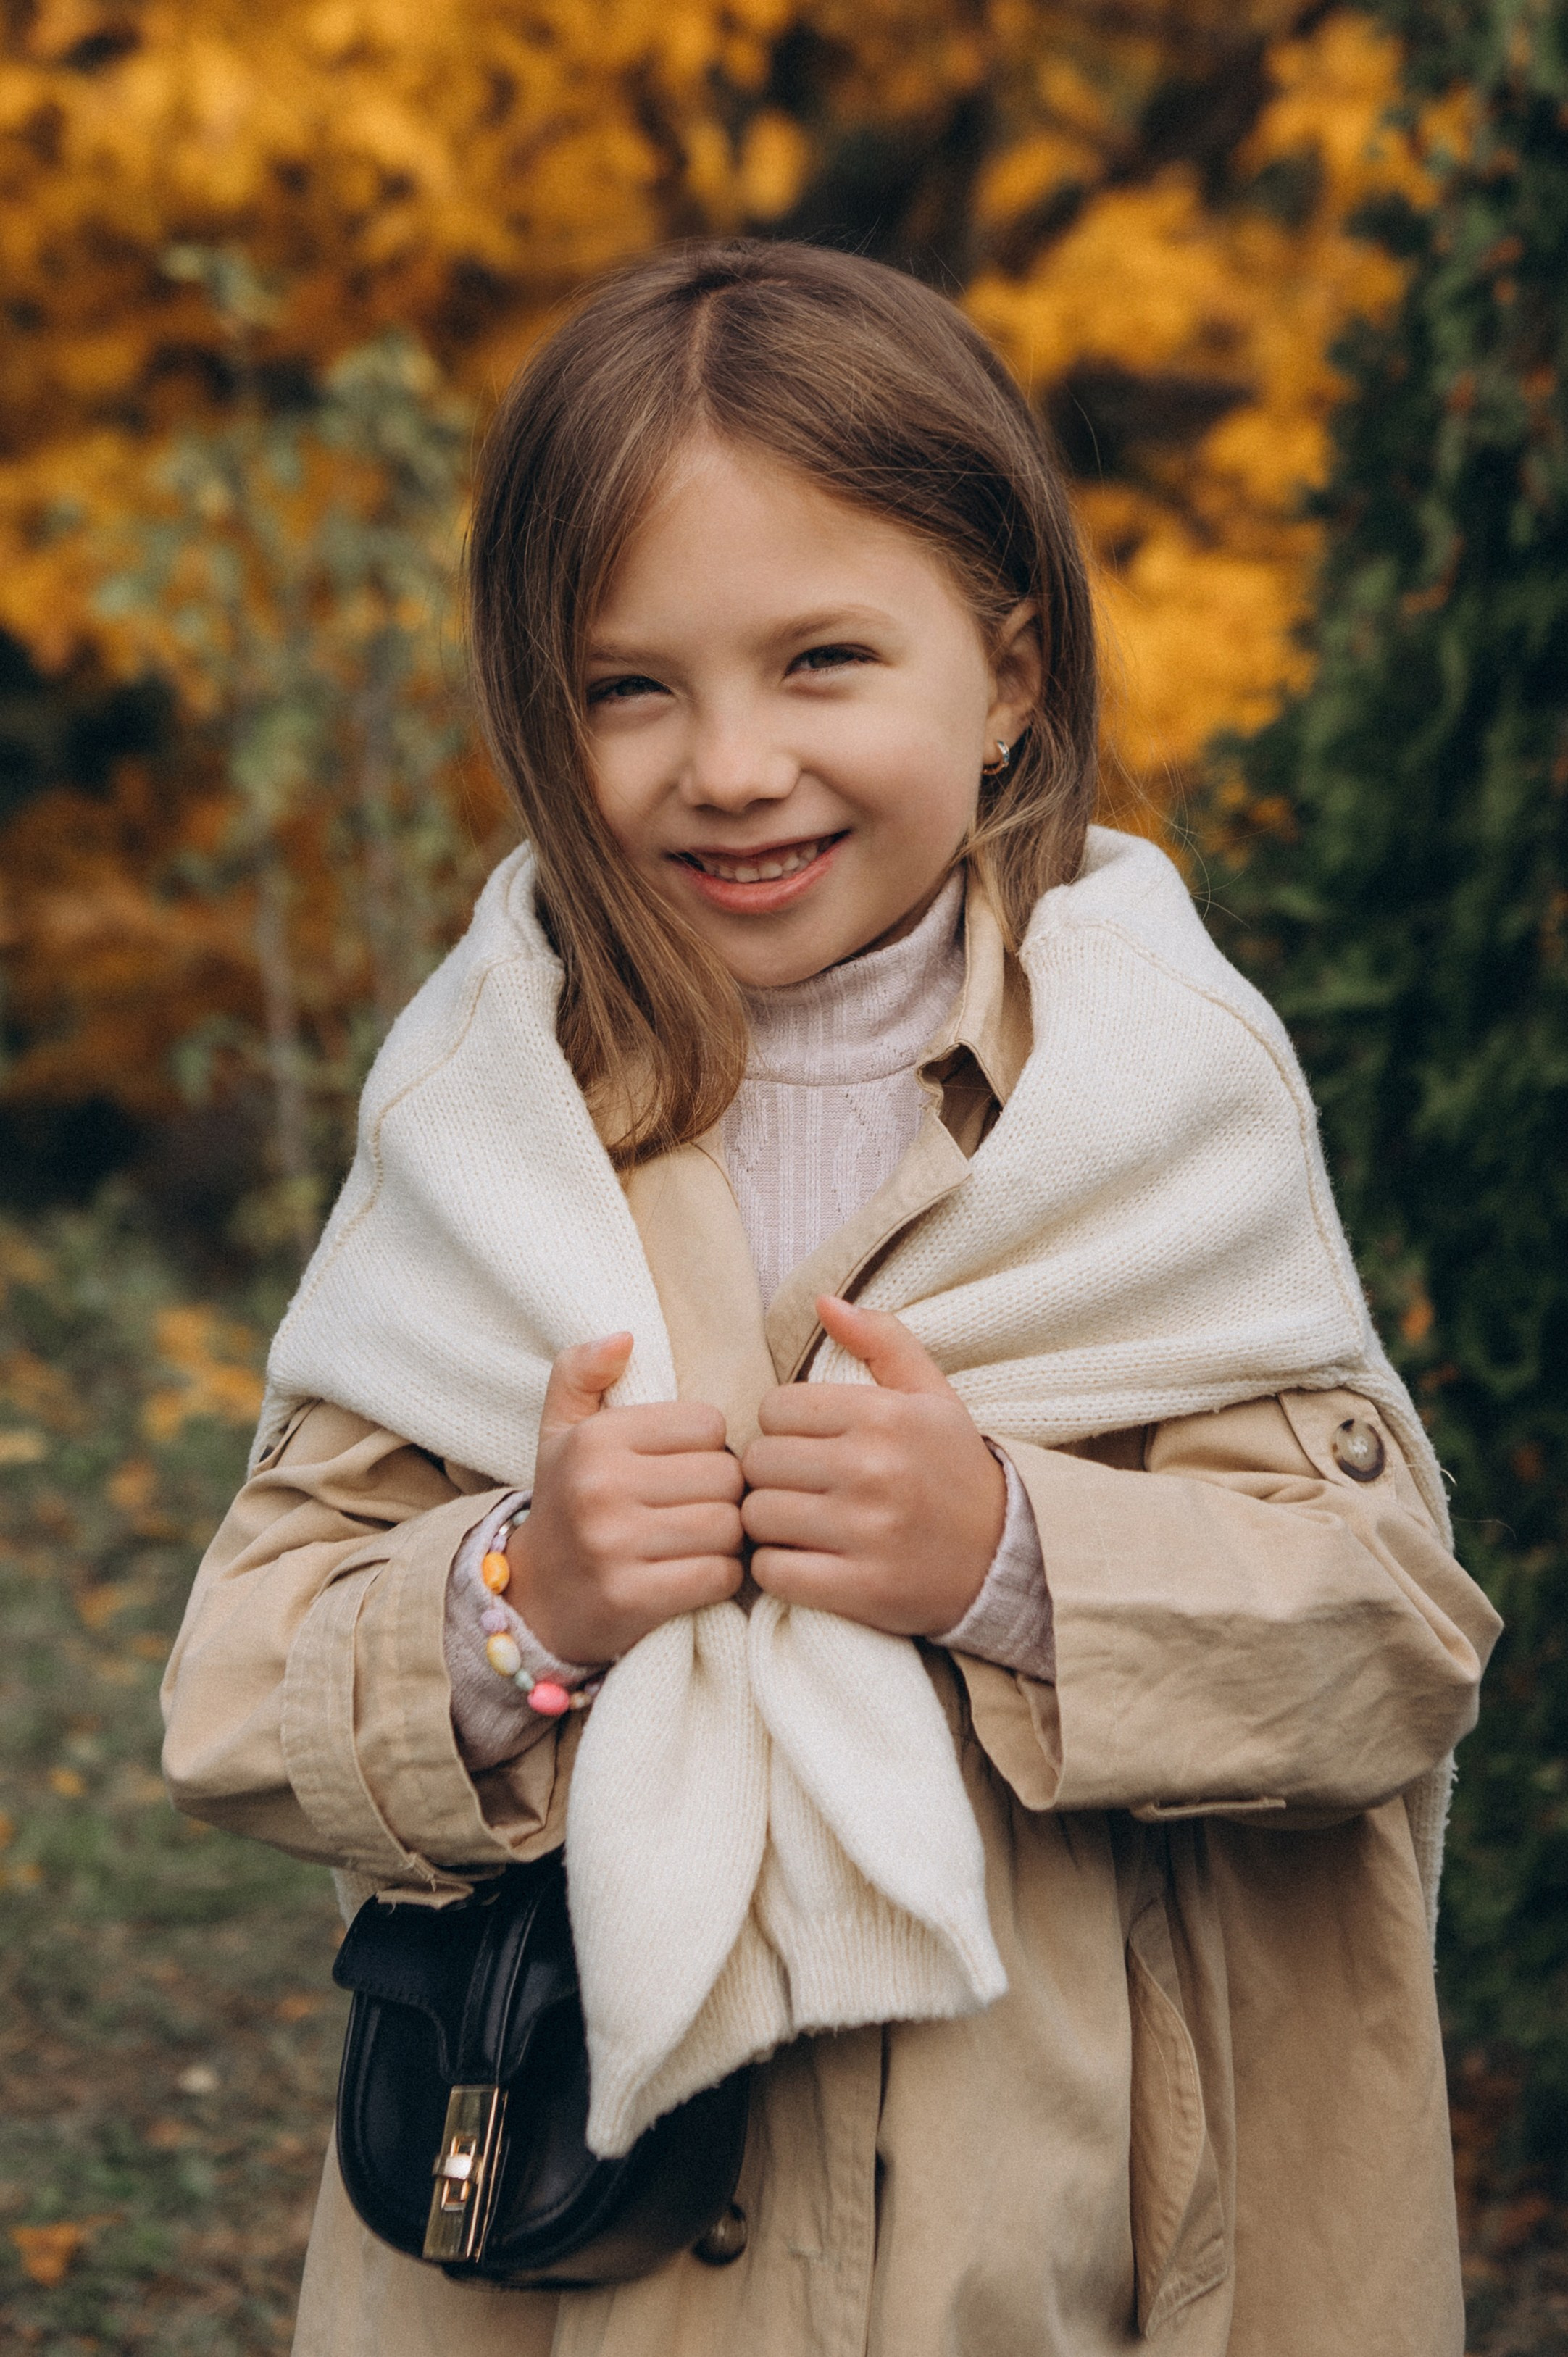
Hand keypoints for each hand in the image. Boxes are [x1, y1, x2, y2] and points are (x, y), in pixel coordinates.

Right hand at [505, 1334, 745, 1663]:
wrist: (535, 1599)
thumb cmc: (569, 1502)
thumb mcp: (561, 1431)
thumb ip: (580, 1372)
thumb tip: (623, 1337)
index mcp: (594, 1439)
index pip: (708, 1424)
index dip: (709, 1448)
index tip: (687, 1467)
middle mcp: (599, 1488)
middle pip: (725, 1477)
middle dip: (725, 1495)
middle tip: (701, 1508)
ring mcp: (612, 1546)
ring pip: (728, 1527)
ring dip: (728, 1538)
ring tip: (702, 1539)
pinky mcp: (630, 1599)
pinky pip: (720, 1576)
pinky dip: (721, 1577)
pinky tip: (697, 1573)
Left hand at [740, 1295, 1005, 1635]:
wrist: (1007, 1558)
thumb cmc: (955, 1470)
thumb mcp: (932, 1395)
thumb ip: (882, 1340)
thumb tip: (824, 1301)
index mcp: (885, 1416)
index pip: (774, 1408)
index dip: (782, 1426)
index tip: (806, 1443)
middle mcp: (874, 1470)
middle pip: (760, 1462)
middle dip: (770, 1474)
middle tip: (797, 1485)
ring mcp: (867, 1533)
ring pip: (758, 1516)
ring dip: (767, 1522)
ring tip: (797, 1522)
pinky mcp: (861, 1589)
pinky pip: (773, 1572)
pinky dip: (775, 1569)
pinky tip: (802, 1560)